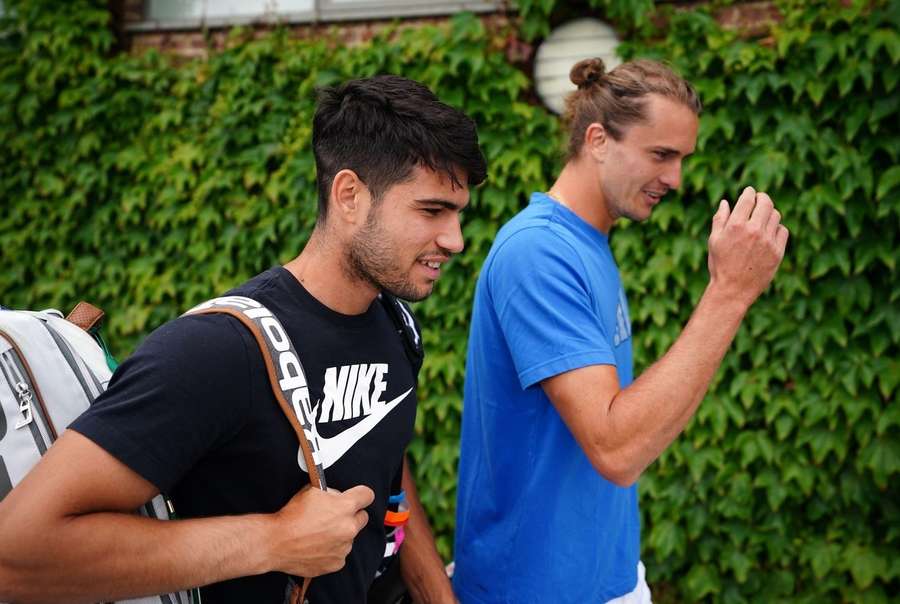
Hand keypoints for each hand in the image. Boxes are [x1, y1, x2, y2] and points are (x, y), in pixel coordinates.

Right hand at [268, 484, 373, 576]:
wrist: (276, 542)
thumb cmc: (291, 517)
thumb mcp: (312, 491)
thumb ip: (331, 492)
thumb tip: (338, 496)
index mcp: (345, 507)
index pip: (367, 495)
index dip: (361, 495)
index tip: (358, 497)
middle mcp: (348, 527)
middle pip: (362, 517)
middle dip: (351, 515)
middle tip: (334, 516)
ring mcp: (343, 547)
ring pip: (350, 537)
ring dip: (340, 534)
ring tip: (320, 533)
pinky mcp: (336, 563)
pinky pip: (340, 553)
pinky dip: (332, 549)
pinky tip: (317, 545)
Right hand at [707, 186, 788, 307]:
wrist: (733, 290)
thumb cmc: (720, 265)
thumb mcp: (714, 241)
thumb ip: (720, 219)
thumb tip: (726, 202)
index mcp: (735, 226)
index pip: (748, 198)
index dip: (750, 192)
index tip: (750, 192)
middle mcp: (753, 231)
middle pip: (766, 203)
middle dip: (762, 198)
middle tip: (760, 199)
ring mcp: (767, 241)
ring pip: (775, 216)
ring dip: (769, 213)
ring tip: (762, 218)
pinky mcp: (778, 251)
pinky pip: (782, 231)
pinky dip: (776, 228)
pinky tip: (768, 232)